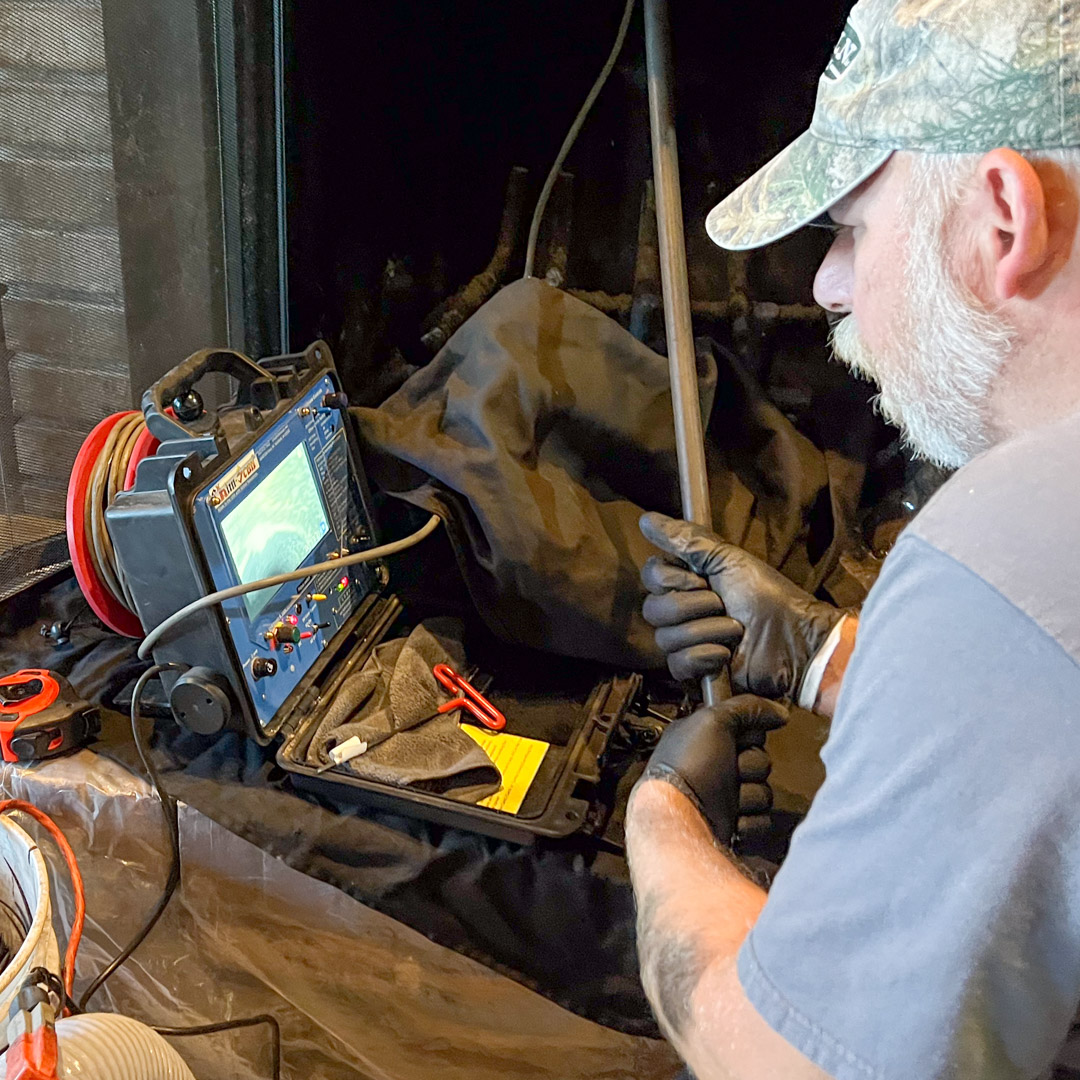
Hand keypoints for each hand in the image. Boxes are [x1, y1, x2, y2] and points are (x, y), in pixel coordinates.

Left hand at [638, 695, 787, 847]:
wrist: (681, 821)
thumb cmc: (688, 769)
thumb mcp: (713, 721)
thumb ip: (747, 708)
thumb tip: (778, 711)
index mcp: (705, 739)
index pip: (749, 730)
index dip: (749, 736)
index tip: (738, 739)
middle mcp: (714, 766)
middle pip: (760, 761)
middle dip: (750, 767)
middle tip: (731, 770)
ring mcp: (723, 797)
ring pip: (764, 791)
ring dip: (750, 795)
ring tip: (727, 798)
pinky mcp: (734, 824)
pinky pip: (762, 819)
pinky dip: (750, 820)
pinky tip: (733, 818)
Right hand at [639, 512, 844, 699]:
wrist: (793, 637)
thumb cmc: (766, 595)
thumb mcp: (727, 558)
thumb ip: (685, 539)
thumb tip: (646, 519)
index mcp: (686, 582)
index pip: (651, 576)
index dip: (673, 579)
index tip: (702, 580)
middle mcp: (681, 611)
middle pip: (653, 609)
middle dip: (693, 607)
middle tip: (723, 604)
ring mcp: (687, 642)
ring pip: (666, 638)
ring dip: (708, 631)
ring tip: (736, 630)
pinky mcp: (695, 671)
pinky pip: (679, 664)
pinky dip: (706, 656)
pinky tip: (727, 655)